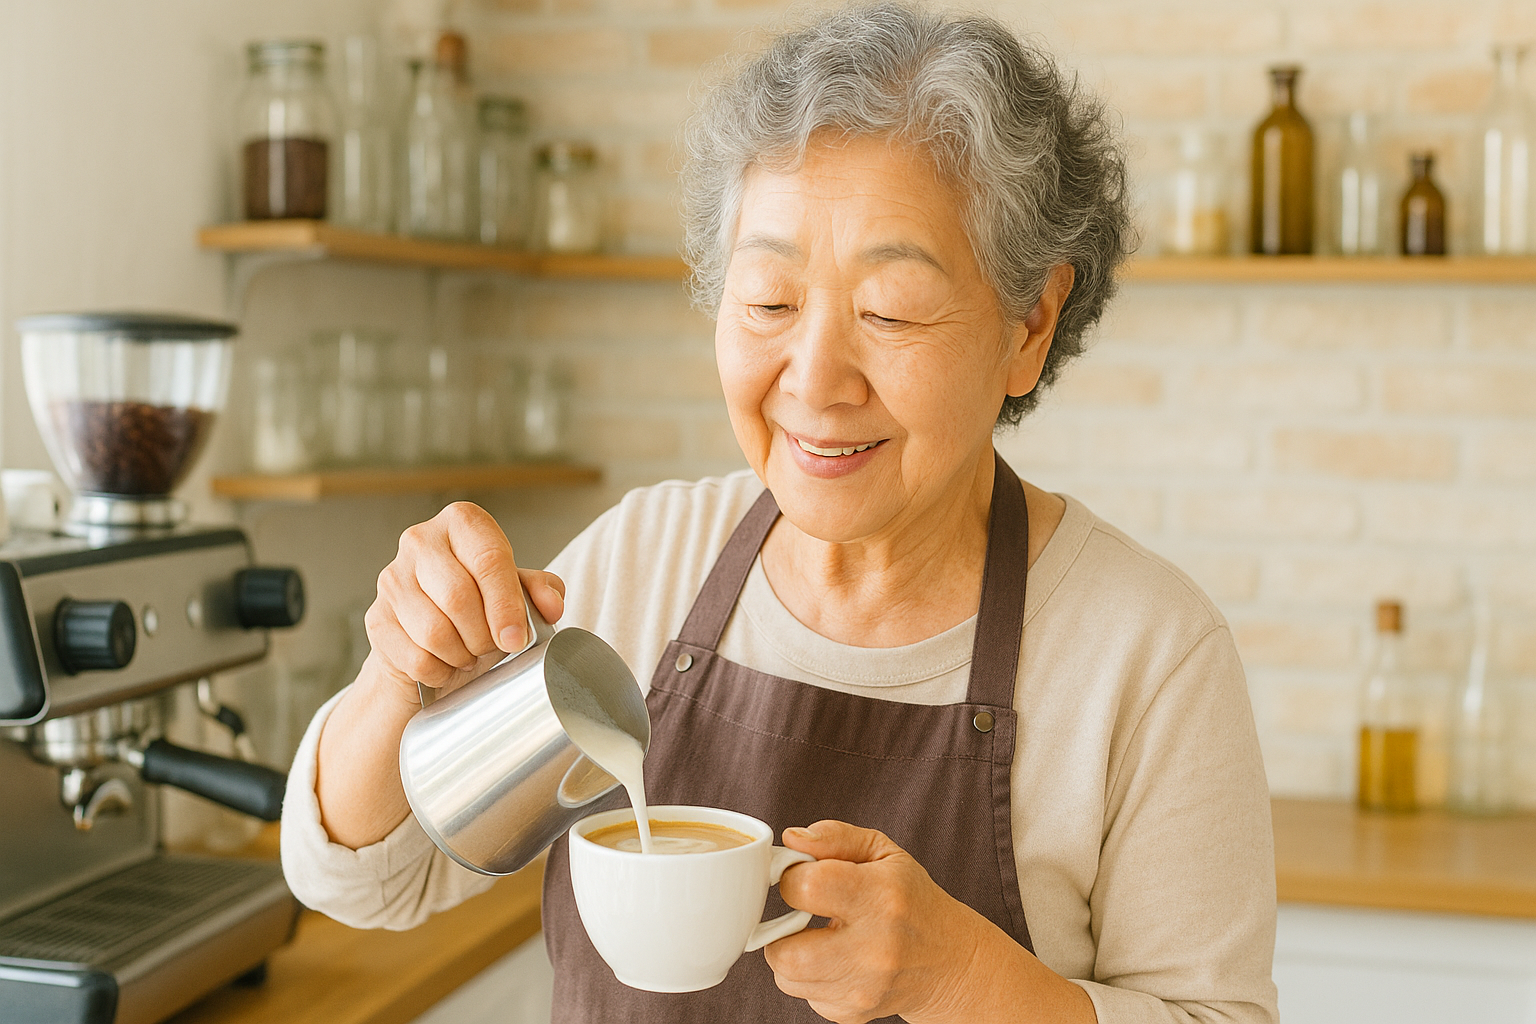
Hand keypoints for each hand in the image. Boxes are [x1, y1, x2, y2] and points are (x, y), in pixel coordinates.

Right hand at [365, 501, 565, 705]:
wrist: (430, 640)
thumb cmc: (480, 609)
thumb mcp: (518, 593)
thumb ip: (541, 591)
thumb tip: (551, 605)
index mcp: (462, 522)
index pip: (489, 559)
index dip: (506, 605)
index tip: (517, 638)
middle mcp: (420, 540)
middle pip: (459, 596)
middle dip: (484, 635)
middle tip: (492, 646)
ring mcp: (391, 579)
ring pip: (434, 631)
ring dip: (462, 654)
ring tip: (470, 652)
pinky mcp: (376, 618)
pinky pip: (415, 657)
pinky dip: (440, 671)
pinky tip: (446, 663)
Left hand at [764, 820, 986, 1023]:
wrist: (949, 961)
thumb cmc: (911, 899)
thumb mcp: (883, 853)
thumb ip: (835, 838)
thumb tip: (791, 839)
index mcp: (881, 897)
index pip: (806, 887)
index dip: (792, 878)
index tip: (802, 877)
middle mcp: (874, 949)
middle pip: (786, 952)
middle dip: (779, 929)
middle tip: (799, 916)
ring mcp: (865, 987)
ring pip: (787, 978)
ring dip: (790, 954)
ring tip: (817, 937)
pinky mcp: (856, 1012)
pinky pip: (805, 997)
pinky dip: (811, 978)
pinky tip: (835, 961)